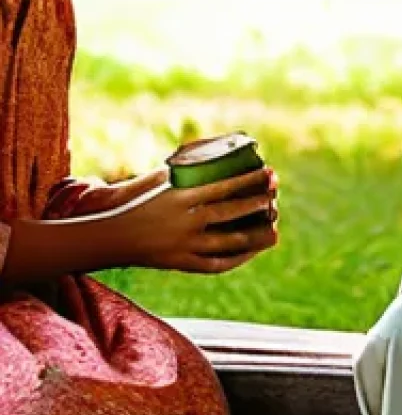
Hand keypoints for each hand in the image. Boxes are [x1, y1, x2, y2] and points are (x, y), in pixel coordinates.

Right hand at [118, 166, 278, 273]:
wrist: (112, 237)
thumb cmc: (139, 202)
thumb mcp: (160, 181)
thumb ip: (185, 167)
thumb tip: (212, 149)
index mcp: (180, 198)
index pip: (223, 187)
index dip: (249, 180)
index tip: (268, 172)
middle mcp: (184, 223)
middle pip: (229, 214)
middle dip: (256, 204)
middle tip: (275, 195)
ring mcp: (183, 246)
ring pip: (227, 242)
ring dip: (253, 235)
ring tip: (274, 227)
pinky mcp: (181, 264)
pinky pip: (216, 264)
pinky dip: (237, 258)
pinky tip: (252, 251)